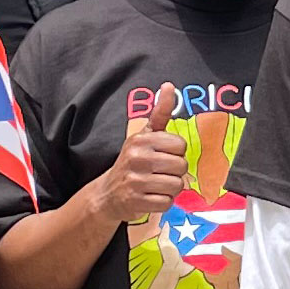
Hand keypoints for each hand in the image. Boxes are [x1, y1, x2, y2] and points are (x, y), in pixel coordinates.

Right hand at [89, 89, 188, 223]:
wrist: (108, 194)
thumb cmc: (132, 162)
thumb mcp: (144, 136)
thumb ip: (160, 113)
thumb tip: (170, 86)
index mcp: (141, 140)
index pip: (180, 145)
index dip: (176, 153)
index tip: (163, 156)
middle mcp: (137, 158)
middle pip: (181, 166)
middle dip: (175, 173)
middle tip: (160, 173)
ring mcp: (136, 181)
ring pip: (176, 185)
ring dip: (170, 189)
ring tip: (156, 186)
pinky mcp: (136, 201)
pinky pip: (167, 202)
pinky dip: (163, 202)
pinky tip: (151, 197)